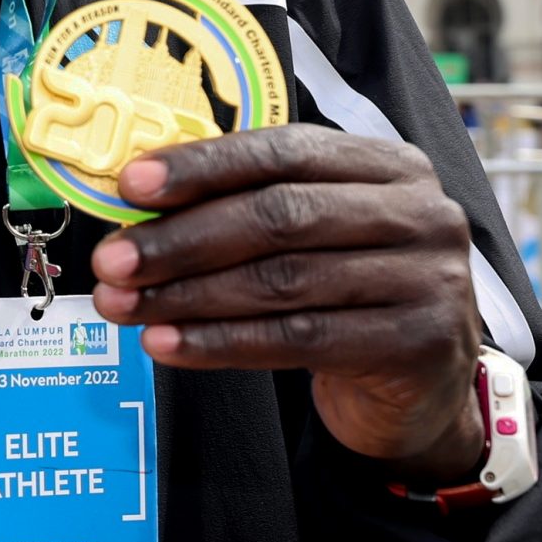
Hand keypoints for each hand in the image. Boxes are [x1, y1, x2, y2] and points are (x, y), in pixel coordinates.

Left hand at [86, 125, 485, 484]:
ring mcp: (429, 279)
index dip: (202, 167)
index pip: (282, 152)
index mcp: (388, 165)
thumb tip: (136, 203)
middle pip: (280, 216)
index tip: (130, 186)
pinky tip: (166, 343)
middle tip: (112, 260)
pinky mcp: (419, 343)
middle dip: (182, 239)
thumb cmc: (348, 296)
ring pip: (282, 281)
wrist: (421, 388)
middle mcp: (420, 213)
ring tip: (124, 305)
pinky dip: (220, 342)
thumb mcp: (313, 236)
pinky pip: (298, 339)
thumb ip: (247, 208)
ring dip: (187, 295)